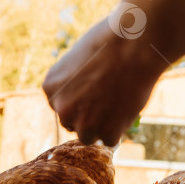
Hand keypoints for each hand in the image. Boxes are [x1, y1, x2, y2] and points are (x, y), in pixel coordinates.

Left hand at [43, 20, 164, 145]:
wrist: (134, 46)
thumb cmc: (110, 43)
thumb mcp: (80, 58)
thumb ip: (76, 82)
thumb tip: (85, 99)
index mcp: (50, 87)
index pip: (62, 106)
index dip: (80, 101)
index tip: (94, 92)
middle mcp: (62, 108)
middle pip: (72, 123)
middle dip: (88, 116)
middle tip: (109, 100)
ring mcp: (83, 123)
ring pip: (89, 136)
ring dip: (101, 126)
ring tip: (117, 105)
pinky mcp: (106, 132)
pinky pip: (110, 140)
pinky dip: (119, 129)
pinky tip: (126, 108)